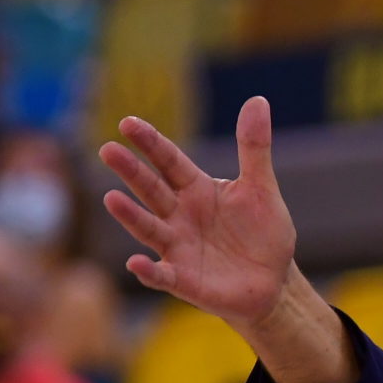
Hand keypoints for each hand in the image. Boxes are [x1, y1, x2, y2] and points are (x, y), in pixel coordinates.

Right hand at [100, 97, 296, 330]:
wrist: (274, 282)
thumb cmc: (263, 234)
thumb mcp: (261, 189)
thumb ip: (254, 148)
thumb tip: (258, 100)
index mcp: (196, 190)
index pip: (168, 161)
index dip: (150, 143)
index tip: (128, 123)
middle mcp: (179, 216)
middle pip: (151, 189)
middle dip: (131, 171)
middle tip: (108, 149)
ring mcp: (178, 248)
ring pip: (149, 229)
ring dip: (131, 215)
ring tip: (111, 198)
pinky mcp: (185, 281)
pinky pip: (163, 276)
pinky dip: (150, 272)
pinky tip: (137, 264)